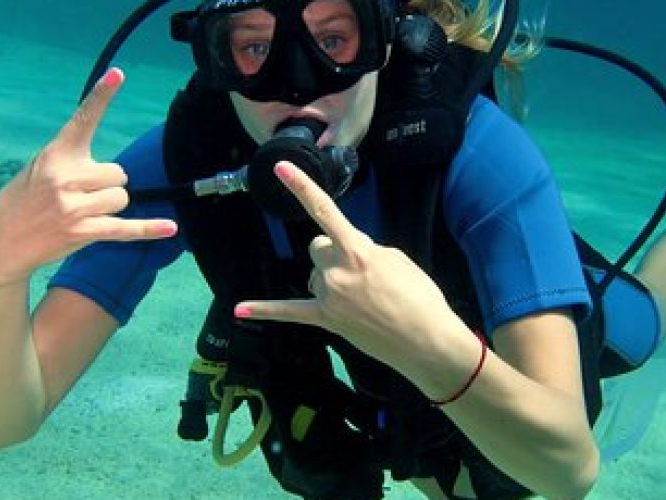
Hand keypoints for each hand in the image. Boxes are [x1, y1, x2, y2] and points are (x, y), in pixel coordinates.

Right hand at [0, 68, 176, 285]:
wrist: (1, 240)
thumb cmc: (24, 200)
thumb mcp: (40, 168)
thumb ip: (73, 161)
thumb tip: (113, 172)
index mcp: (56, 155)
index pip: (83, 120)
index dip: (101, 96)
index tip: (118, 74)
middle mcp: (66, 178)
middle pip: (118, 173)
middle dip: (107, 184)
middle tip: (81, 195)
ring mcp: (75, 207)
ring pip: (122, 198)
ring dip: (110, 206)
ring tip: (83, 213)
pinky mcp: (84, 232)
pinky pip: (126, 228)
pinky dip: (149, 229)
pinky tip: (170, 228)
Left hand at [235, 162, 463, 368]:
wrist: (426, 341)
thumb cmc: (420, 297)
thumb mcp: (397, 259)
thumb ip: (365, 249)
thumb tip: (347, 252)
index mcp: (356, 251)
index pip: (324, 211)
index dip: (301, 186)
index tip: (281, 167)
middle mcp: (336, 272)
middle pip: (317, 246)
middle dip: (333, 250)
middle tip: (362, 270)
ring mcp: (328, 297)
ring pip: (314, 273)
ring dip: (330, 277)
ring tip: (361, 297)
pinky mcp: (326, 320)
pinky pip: (289, 312)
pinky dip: (264, 311)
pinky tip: (239, 310)